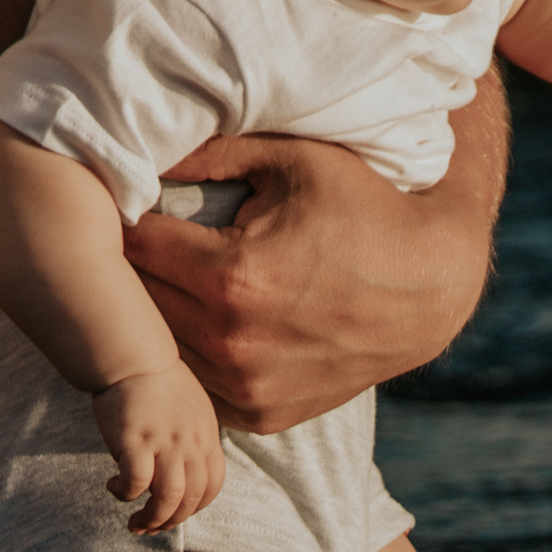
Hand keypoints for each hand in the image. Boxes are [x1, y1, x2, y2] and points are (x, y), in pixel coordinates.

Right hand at [94, 363, 226, 536]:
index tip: (175, 512)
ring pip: (169, 498)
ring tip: (135, 523)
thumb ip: (192, 440)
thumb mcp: (190, 410)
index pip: (212, 486)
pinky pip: (136, 482)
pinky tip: (114, 486)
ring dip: (152, 519)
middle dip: (170, 522)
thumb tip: (181, 473)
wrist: (133, 356)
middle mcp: (190, 442)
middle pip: (191, 499)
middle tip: (149, 527)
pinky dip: (125, 493)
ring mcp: (165, 442)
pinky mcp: (136, 440)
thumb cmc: (156, 383)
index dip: (194, 507)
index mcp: (206, 436)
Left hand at [120, 77, 506, 431]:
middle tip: (123, 240)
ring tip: (155, 281)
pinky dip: (187, 358)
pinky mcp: (260, 416)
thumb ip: (209, 149)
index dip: (121, 220)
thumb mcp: (292, 159)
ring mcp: (246, 389)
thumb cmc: (363, 208)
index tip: (120, 203)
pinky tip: (196, 322)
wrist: (431, 289)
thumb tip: (134, 135)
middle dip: (127, 272)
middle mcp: (234, 344)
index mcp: (232, 277)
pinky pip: (195, 386)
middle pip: (136, 305)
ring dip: (151, 320)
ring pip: (159, 353)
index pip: (132, 248)